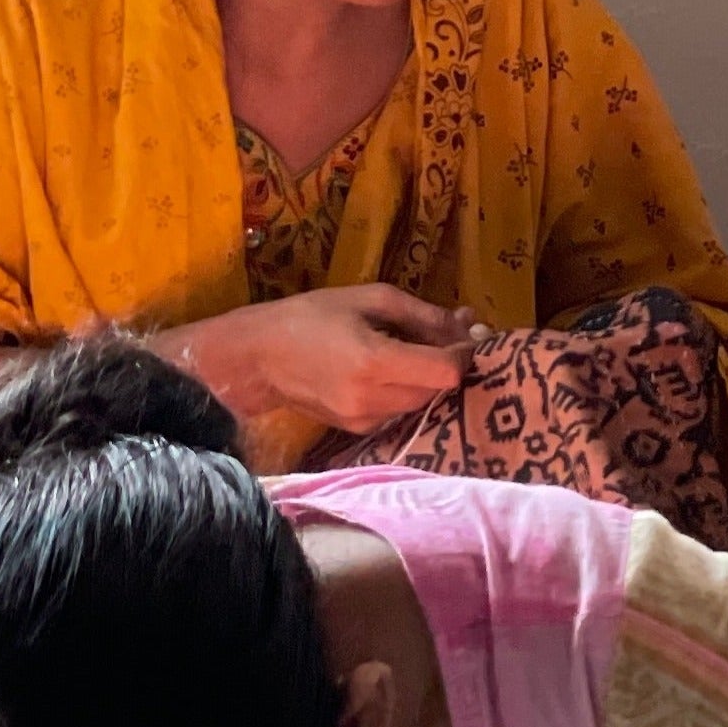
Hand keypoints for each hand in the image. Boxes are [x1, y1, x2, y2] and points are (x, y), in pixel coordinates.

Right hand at [169, 286, 483, 433]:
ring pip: (420, 402)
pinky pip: (398, 410)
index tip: (465, 332)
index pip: (446, 371)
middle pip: (437, 389)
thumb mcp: (371, 298)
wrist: (259, 358)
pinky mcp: (356, 428)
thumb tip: (468, 326)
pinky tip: (391, 369)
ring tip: (416, 348)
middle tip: (447, 334)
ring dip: (427, 378)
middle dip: (448, 363)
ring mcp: (363, 419)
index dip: (464, 352)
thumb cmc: (312, 317)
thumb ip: (424, 315)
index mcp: (375, 362)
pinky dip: (405, 390)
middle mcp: (372, 399)